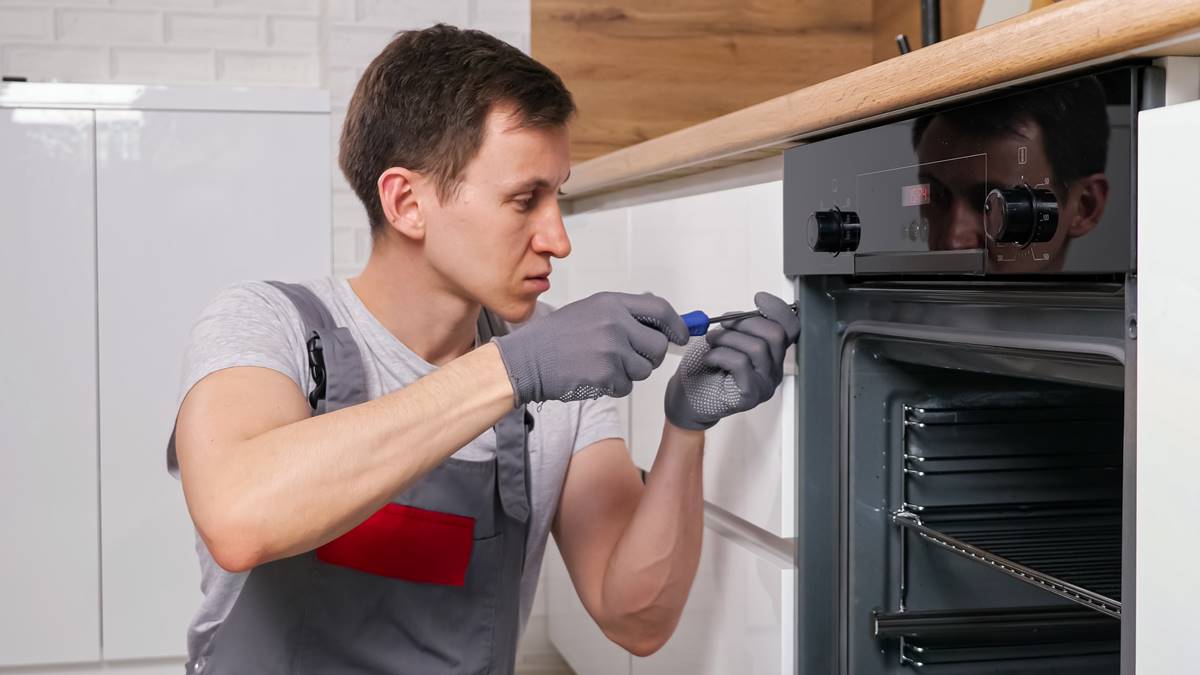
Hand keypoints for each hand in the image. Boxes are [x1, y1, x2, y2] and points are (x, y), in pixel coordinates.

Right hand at [494, 292, 689, 405]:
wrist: (526, 359)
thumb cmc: (555, 337)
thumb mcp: (589, 311)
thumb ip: (623, 314)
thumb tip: (661, 321)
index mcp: (612, 303)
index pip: (661, 310)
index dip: (677, 326)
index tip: (681, 337)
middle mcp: (615, 323)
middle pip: (658, 346)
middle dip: (650, 357)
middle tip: (631, 359)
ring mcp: (611, 349)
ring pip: (644, 370)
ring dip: (629, 373)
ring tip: (602, 365)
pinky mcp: (605, 374)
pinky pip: (626, 386)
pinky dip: (614, 386)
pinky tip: (593, 377)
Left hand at [664, 292, 800, 429]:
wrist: (688, 397)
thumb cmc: (706, 367)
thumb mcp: (727, 338)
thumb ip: (743, 326)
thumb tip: (749, 311)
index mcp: (772, 354)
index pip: (791, 328)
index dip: (778, 310)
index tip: (759, 298)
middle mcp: (774, 370)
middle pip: (776, 335)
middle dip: (746, 322)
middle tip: (722, 325)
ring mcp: (765, 385)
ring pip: (757, 348)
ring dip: (728, 338)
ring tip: (711, 342)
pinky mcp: (751, 396)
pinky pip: (741, 364)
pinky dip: (720, 355)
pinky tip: (709, 359)